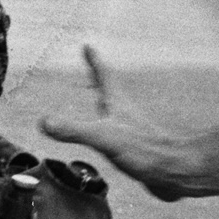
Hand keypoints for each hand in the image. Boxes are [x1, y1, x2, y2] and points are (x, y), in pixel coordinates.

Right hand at [39, 44, 195, 201]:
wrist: (175, 172)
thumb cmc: (145, 152)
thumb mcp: (103, 138)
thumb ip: (74, 130)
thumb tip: (44, 122)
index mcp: (118, 104)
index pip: (104, 76)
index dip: (95, 61)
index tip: (88, 46)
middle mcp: (126, 113)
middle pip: (110, 91)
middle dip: (100, 80)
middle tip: (93, 69)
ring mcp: (132, 130)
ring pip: (116, 112)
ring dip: (107, 103)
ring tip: (99, 100)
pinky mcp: (137, 149)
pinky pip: (118, 133)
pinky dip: (109, 129)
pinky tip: (108, 141)